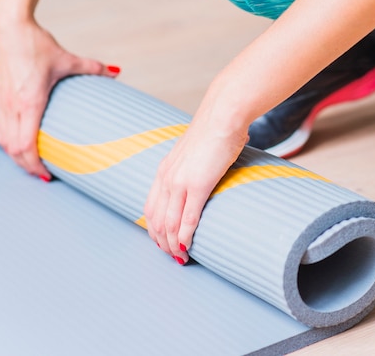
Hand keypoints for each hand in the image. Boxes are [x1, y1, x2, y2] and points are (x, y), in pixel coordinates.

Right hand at [0, 19, 119, 179]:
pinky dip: (7, 141)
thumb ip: (94, 67)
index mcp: (30, 101)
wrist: (9, 26)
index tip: (47, 175)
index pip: (25, 144)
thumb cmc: (37, 44)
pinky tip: (18, 145)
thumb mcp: (68, 59)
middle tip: (44, 176)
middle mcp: (13, 105)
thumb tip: (116, 72)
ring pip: (2, 140)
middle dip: (27, 166)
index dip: (34, 164)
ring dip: (15, 156)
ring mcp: (2, 102)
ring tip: (32, 164)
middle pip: (13, 149)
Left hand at [144, 116, 247, 263]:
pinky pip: (188, 218)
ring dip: (172, 244)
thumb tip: (204, 174)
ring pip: (169, 223)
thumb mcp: (196, 152)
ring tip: (180, 258)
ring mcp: (180, 182)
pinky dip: (185, 236)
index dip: (154, 229)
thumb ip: (194, 166)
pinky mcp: (198, 185)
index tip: (163, 242)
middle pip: (156, 219)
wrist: (223, 116)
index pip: (151, 207)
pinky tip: (187, 247)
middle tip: (171, 256)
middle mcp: (167, 178)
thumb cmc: (216, 131)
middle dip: (161, 242)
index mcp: (164, 170)